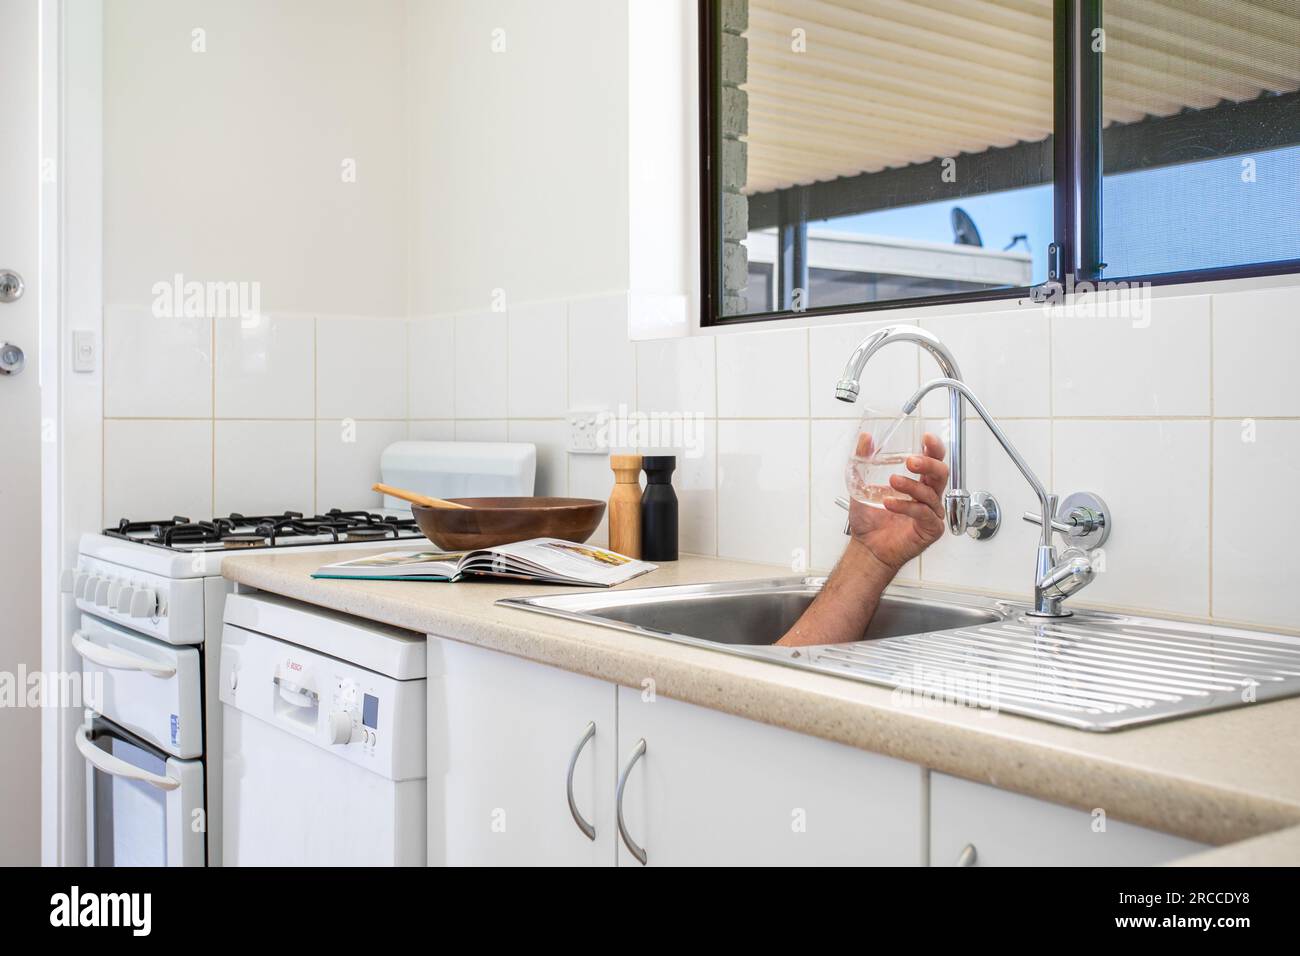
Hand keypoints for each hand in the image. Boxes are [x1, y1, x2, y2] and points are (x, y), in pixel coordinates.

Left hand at [847, 432, 948, 571]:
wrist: (867, 547)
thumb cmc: (870, 520)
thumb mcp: (861, 484)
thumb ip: (863, 460)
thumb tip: (865, 438)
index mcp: (918, 483)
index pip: (933, 460)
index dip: (933, 448)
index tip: (926, 439)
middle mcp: (928, 496)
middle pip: (941, 473)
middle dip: (928, 463)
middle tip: (911, 461)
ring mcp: (931, 512)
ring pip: (931, 492)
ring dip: (912, 485)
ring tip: (893, 482)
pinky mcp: (931, 529)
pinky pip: (923, 513)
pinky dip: (906, 506)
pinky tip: (890, 503)